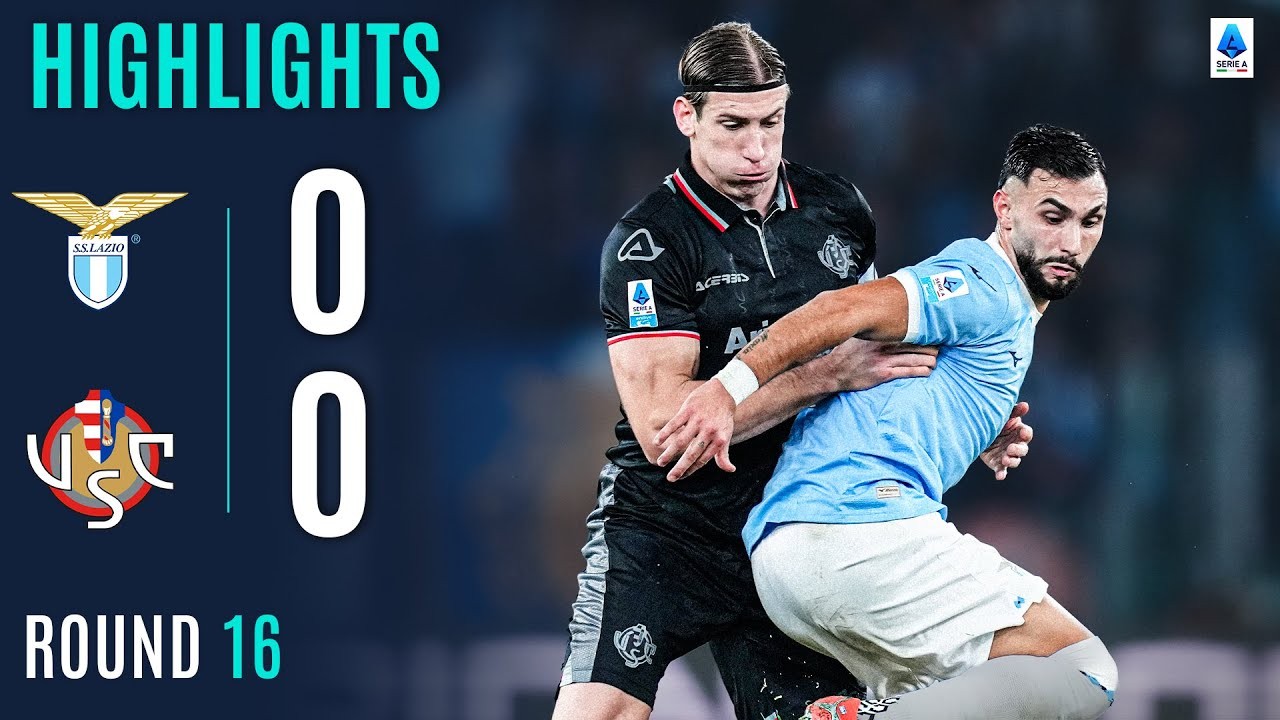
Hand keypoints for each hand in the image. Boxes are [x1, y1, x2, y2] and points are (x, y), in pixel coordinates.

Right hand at [654, 379, 737, 481]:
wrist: (725, 390)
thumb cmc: (724, 416)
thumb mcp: (727, 435)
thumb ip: (723, 453)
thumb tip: (730, 470)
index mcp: (719, 440)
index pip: (702, 460)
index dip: (691, 470)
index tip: (681, 477)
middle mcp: (708, 431)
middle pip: (692, 453)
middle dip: (680, 467)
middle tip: (670, 479)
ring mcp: (698, 420)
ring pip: (681, 440)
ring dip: (670, 453)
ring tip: (661, 463)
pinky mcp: (689, 409)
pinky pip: (675, 423)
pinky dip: (665, 433)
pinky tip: (657, 442)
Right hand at [818, 338, 938, 391]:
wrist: (831, 371)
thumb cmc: (844, 353)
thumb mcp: (856, 334)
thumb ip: (870, 327)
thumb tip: (876, 314)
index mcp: (878, 333)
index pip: (908, 329)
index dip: (923, 331)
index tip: (931, 331)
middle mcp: (883, 344)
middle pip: (917, 343)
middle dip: (931, 346)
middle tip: (938, 347)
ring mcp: (884, 359)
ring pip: (916, 357)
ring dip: (929, 359)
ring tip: (934, 360)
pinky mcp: (884, 374)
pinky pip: (908, 371)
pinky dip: (921, 371)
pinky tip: (927, 370)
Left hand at [981, 401, 1032, 480]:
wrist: (977, 431)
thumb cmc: (995, 420)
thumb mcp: (1003, 414)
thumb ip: (1014, 411)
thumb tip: (1025, 405)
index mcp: (1018, 432)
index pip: (1027, 434)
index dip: (1025, 434)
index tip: (1021, 432)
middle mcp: (1015, 445)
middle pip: (1023, 450)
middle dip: (1018, 450)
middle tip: (1010, 448)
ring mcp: (1007, 455)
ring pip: (1015, 461)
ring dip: (1011, 461)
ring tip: (1005, 459)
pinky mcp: (998, 464)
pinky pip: (1002, 470)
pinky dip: (1002, 474)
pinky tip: (1000, 476)